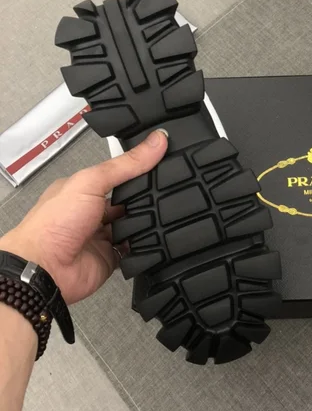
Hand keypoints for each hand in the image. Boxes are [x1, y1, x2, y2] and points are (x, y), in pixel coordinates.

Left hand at [0, 130, 167, 304]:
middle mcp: (90, 213)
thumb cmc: (54, 224)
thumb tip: (158, 140)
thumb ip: (127, 164)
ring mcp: (101, 236)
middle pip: (126, 201)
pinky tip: (157, 236)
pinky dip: (144, 244)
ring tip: (165, 211)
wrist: (44, 270)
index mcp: (81, 190)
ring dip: (144, 221)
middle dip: (143, 198)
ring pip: (132, 225)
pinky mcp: (110, 258)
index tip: (161, 162)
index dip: (136, 170)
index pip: (115, 175)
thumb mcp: (92, 182)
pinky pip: (134, 249)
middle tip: (168, 189)